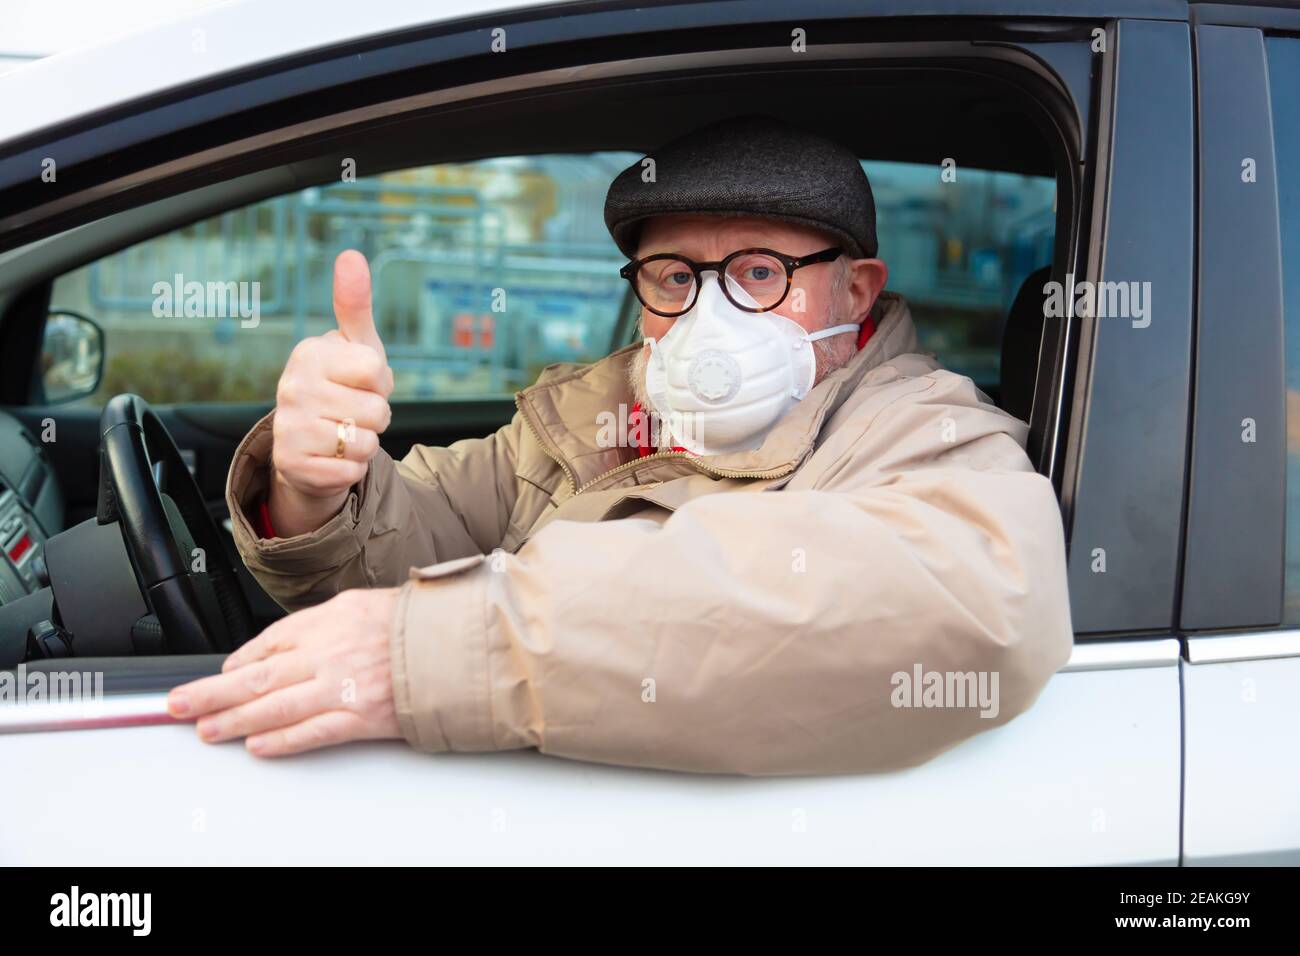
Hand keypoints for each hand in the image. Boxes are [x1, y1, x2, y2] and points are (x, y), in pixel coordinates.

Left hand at [166, 588, 402, 756]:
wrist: (460, 645)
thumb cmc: (417, 625)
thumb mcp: (360, 604)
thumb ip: (319, 623)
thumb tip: (278, 646)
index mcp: (328, 620)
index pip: (269, 642)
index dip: (237, 662)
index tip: (219, 675)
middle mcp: (328, 653)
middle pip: (257, 676)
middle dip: (212, 693)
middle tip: (178, 705)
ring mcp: (343, 687)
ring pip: (275, 707)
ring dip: (234, 721)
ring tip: (206, 730)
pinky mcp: (362, 716)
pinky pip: (313, 732)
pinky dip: (282, 741)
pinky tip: (257, 747)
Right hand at [269, 249, 393, 535]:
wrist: (312, 447)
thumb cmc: (343, 388)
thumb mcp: (356, 347)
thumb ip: (355, 304)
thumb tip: (350, 254)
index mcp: (309, 353)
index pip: (377, 369)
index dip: (380, 381)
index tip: (361, 382)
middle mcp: (291, 387)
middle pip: (377, 409)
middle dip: (376, 416)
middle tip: (352, 412)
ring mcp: (288, 427)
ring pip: (367, 442)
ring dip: (366, 445)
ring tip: (343, 435)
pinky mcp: (292, 465)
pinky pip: (352, 472)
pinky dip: (353, 471)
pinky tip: (333, 459)